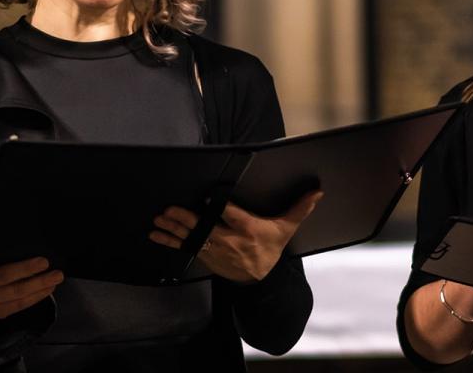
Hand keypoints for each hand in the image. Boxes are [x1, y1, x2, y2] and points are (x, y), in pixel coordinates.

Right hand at [0, 257, 63, 319]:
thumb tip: (19, 241)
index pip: (4, 274)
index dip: (25, 268)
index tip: (43, 261)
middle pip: (16, 289)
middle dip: (39, 281)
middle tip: (57, 273)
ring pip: (20, 300)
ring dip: (41, 290)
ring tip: (56, 280)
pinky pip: (20, 306)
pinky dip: (35, 298)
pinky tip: (46, 290)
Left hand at [150, 191, 321, 282]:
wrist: (260, 281)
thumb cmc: (270, 248)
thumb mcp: (286, 229)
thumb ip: (299, 208)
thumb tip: (318, 191)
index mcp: (249, 230)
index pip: (234, 216)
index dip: (222, 207)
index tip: (211, 196)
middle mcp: (230, 241)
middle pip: (207, 228)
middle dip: (188, 219)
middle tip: (171, 209)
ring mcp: (215, 249)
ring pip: (192, 237)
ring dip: (173, 228)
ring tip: (158, 219)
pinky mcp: (205, 255)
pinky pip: (184, 247)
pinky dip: (169, 241)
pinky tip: (154, 234)